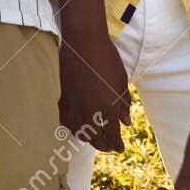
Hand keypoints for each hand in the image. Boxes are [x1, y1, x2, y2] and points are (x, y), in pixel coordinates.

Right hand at [59, 30, 131, 151]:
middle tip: (108, 147)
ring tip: (93, 138)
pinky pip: (65, 121)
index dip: (116, 145)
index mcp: (108, 106)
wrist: (84, 41)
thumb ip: (123, 103)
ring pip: (78, 132)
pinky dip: (71, 127)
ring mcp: (74, 105)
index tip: (119, 148)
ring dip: (87, 139)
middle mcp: (90, 110)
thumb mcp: (121, 80)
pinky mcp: (63, 98)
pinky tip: (76, 127)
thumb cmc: (107, 58)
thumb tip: (126, 122)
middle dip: (103, 145)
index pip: (112, 135)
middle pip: (94, 138)